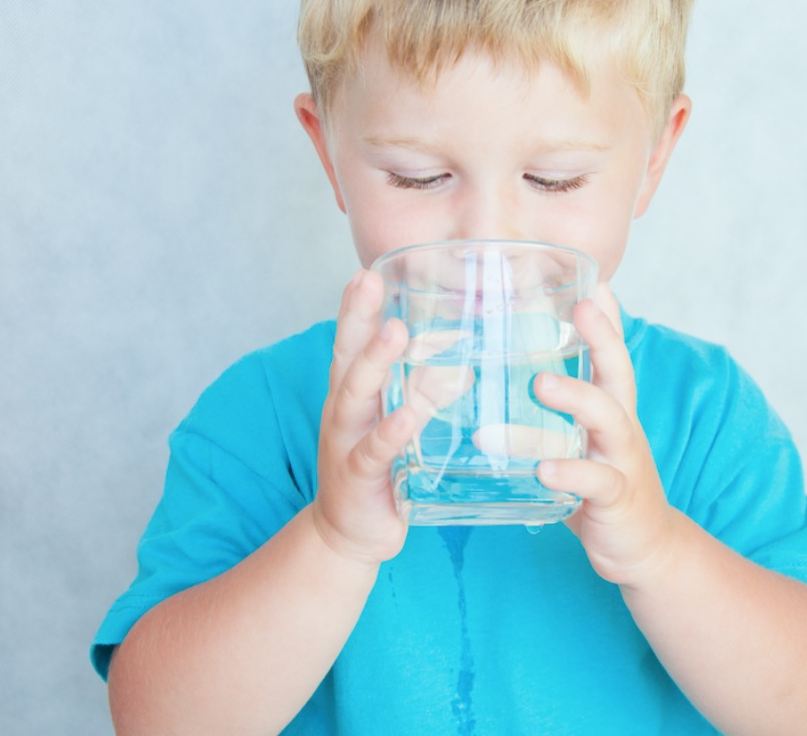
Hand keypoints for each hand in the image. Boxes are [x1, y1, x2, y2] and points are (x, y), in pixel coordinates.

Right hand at [309, 269, 416, 566]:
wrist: (349, 534)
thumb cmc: (379, 469)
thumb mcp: (397, 424)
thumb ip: (422, 392)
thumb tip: (464, 364)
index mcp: (353, 394)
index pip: (351, 342)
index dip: (356, 307)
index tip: (366, 271)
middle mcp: (343, 411)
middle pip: (346, 356)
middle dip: (358, 318)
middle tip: (370, 281)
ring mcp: (345, 443)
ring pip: (355, 396)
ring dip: (375, 363)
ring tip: (394, 332)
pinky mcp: (358, 478)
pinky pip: (374, 452)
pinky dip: (390, 433)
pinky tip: (406, 416)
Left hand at [533, 285, 676, 586]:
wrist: (645, 548)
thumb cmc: (602, 484)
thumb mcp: (586, 440)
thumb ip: (562, 408)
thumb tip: (526, 372)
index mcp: (612, 409)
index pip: (612, 354)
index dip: (606, 318)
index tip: (594, 280)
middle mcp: (622, 427)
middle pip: (619, 373)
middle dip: (603, 337)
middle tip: (578, 308)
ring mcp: (622, 460)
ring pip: (608, 420)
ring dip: (576, 398)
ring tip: (541, 384)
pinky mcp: (616, 499)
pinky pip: (595, 481)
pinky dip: (569, 473)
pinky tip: (542, 469)